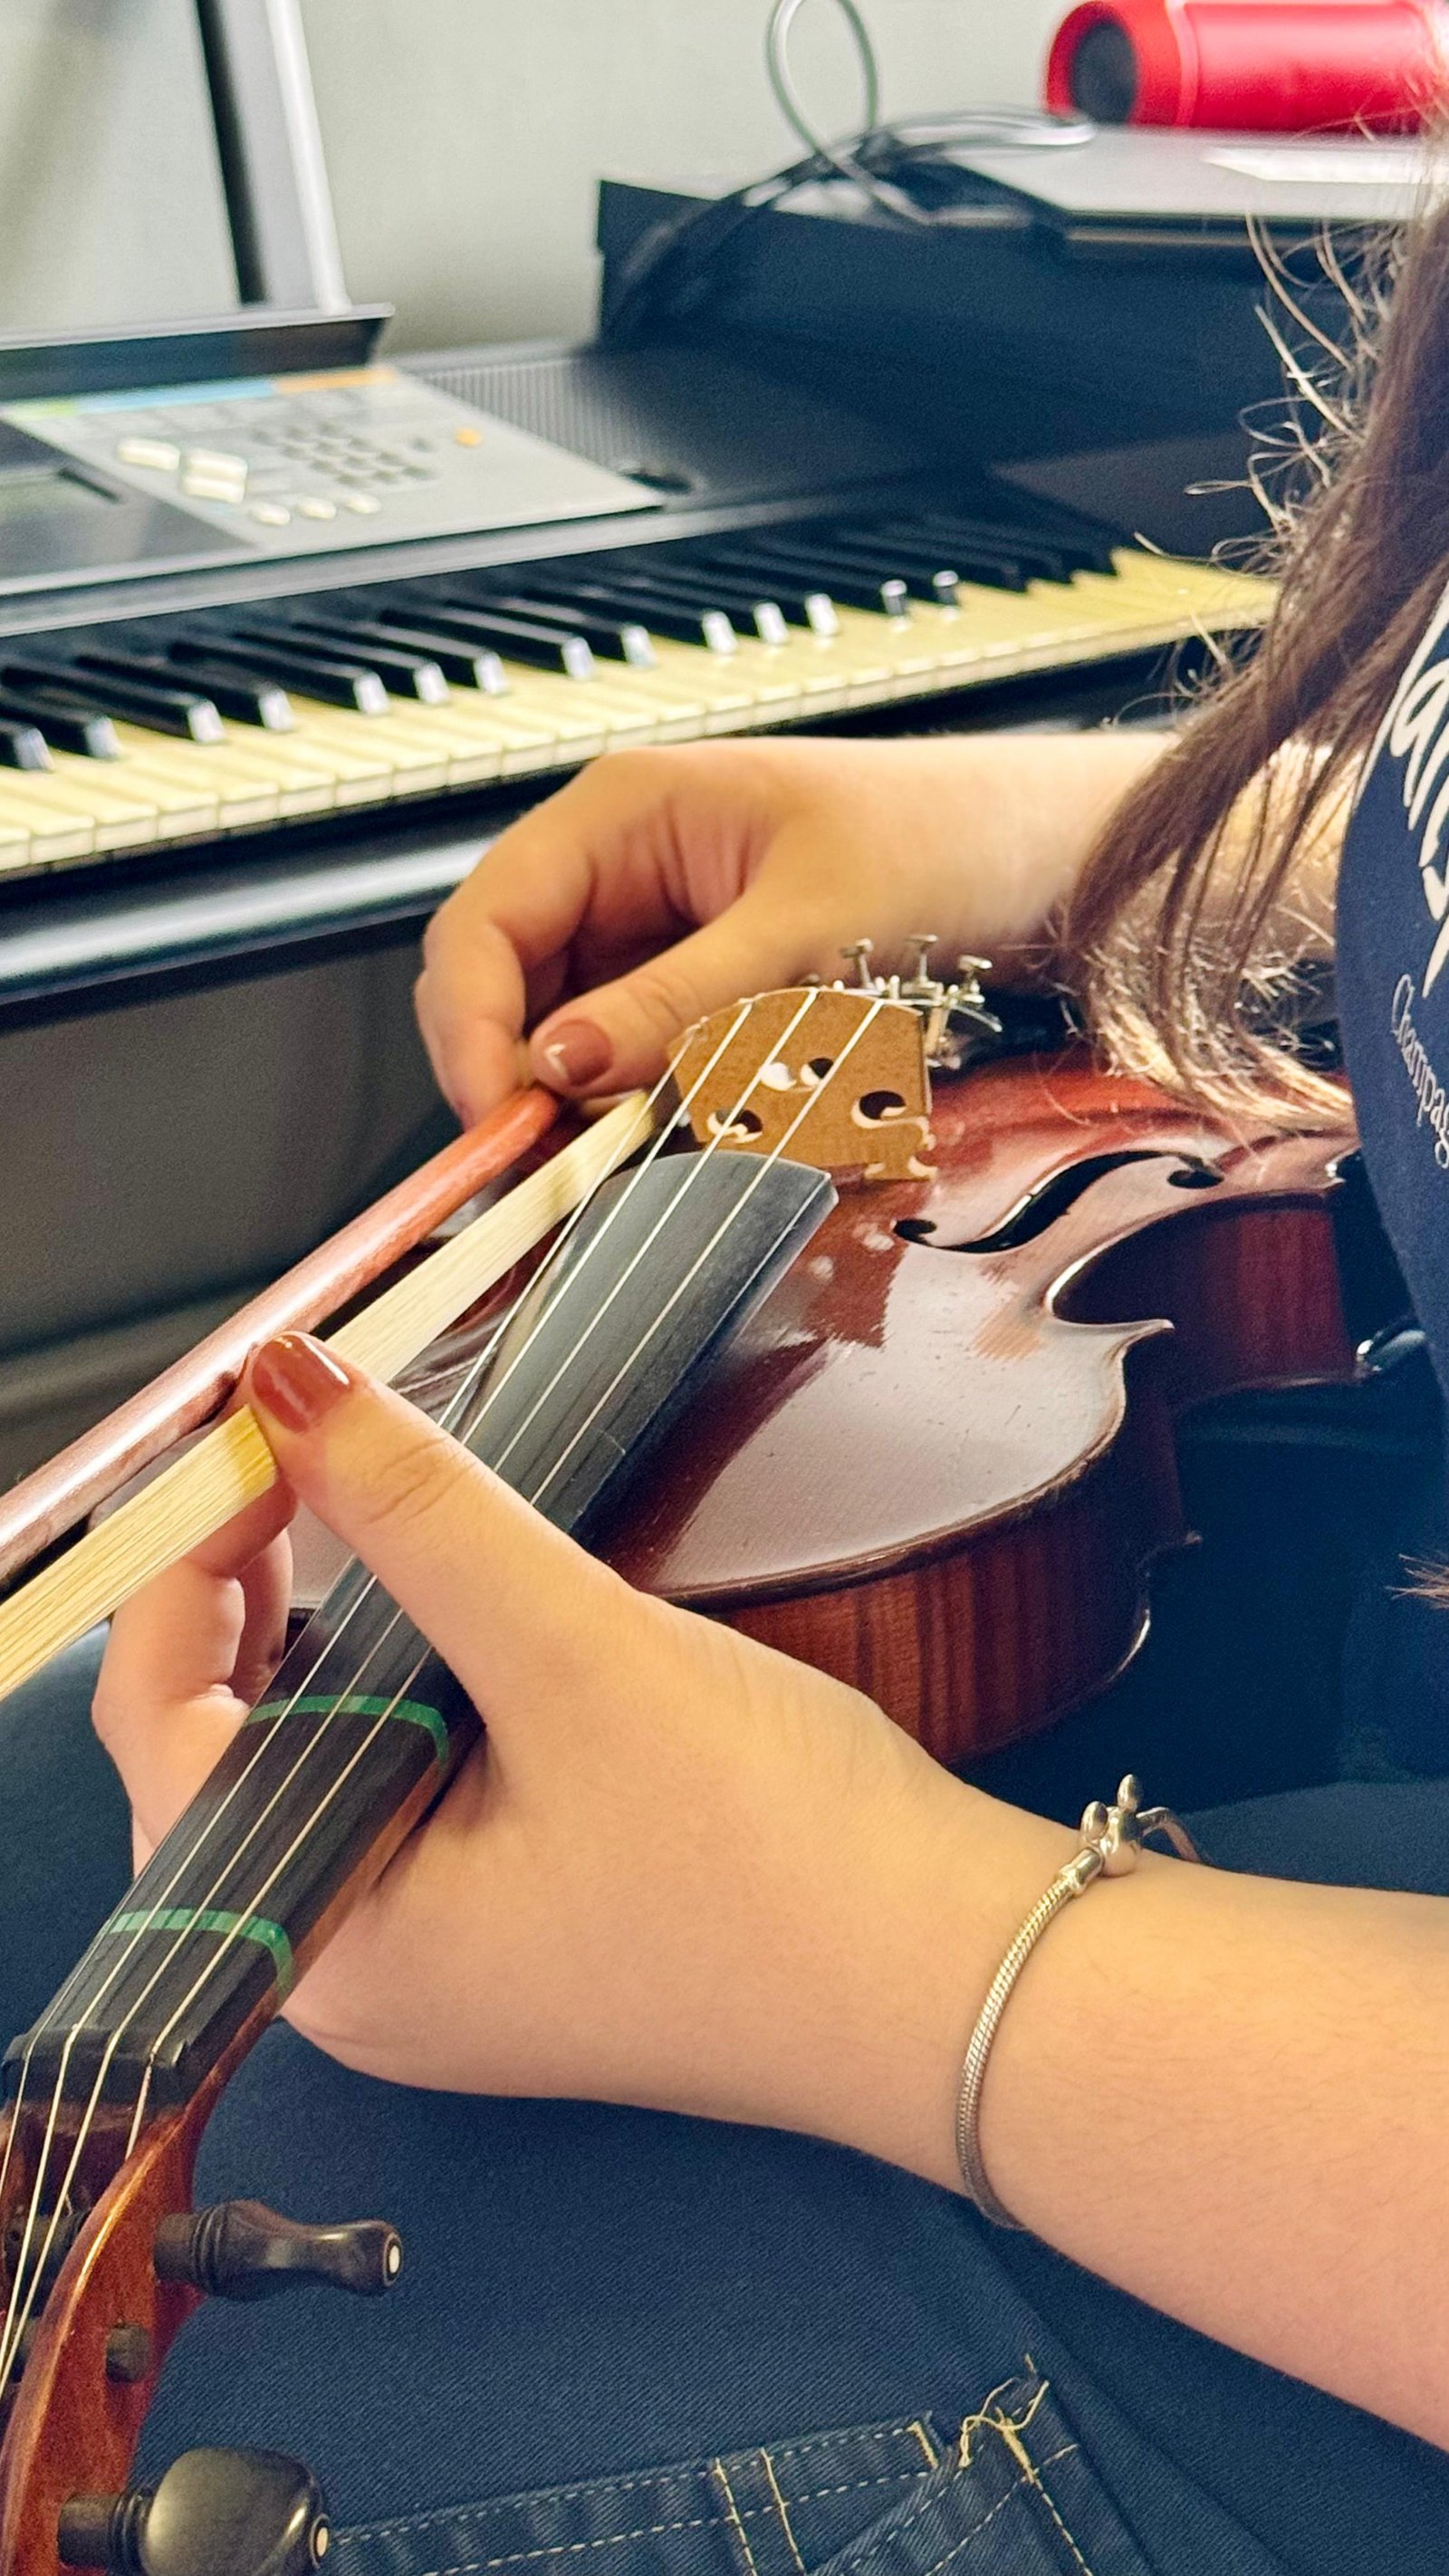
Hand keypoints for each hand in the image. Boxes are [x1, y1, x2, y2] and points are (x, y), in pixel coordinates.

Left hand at [93, 1333, 1065, 2183]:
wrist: (965, 1985)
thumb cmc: (781, 1859)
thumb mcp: (578, 1658)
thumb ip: (424, 1517)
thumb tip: (295, 1390)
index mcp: (333, 1948)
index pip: (166, 1732)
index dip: (189, 1567)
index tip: (263, 1442)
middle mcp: (359, 1979)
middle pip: (227, 1753)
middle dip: (252, 1599)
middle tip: (314, 1461)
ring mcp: (442, 1965)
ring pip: (319, 1769)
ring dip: (332, 1639)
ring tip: (376, 1517)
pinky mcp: (516, 1935)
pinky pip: (403, 1798)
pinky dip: (407, 1693)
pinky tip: (456, 1620)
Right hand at [415, 733, 1164, 1121]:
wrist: (1053, 855)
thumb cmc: (945, 841)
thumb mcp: (802, 932)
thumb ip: (673, 1004)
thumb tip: (554, 1068)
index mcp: (622, 812)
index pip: (482, 926)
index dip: (469, 1031)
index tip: (501, 1125)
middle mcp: (625, 865)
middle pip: (512, 989)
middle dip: (530, 1079)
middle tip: (567, 1163)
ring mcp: (663, 926)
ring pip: (576, 1035)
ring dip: (599, 1101)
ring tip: (656, 1143)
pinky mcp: (707, 980)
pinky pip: (643, 1053)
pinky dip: (655, 1101)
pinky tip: (698, 1128)